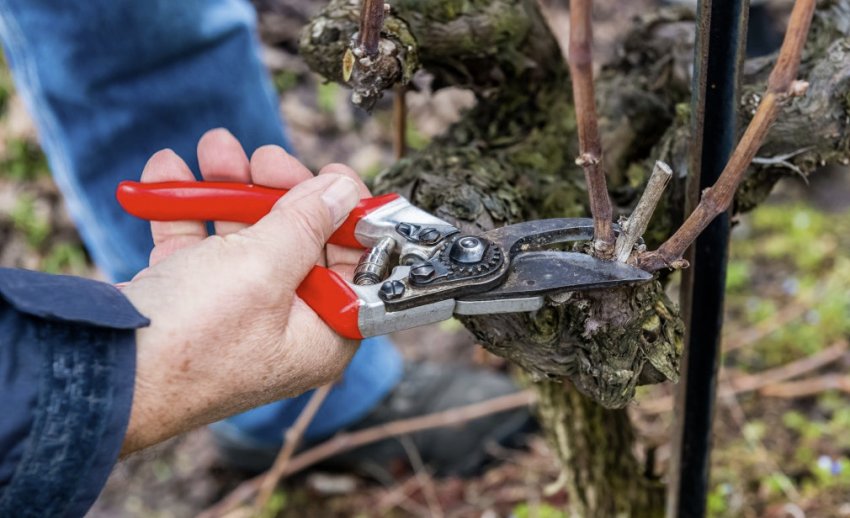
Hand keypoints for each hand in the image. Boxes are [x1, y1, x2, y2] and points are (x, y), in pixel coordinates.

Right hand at [120, 129, 369, 454]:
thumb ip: (307, 223)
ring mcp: (234, 318)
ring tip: (214, 147)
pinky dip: (184, 210)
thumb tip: (343, 191)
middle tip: (264, 156)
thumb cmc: (193, 337)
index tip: (335, 176)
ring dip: (228, 189)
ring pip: (244, 240)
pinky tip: (167, 172)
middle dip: (278, 191)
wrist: (101, 375)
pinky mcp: (190, 307)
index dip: (347, 218)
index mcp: (320, 335)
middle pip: (298, 245)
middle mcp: (283, 329)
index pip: (352, 268)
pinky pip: (197, 249)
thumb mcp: (263, 268)